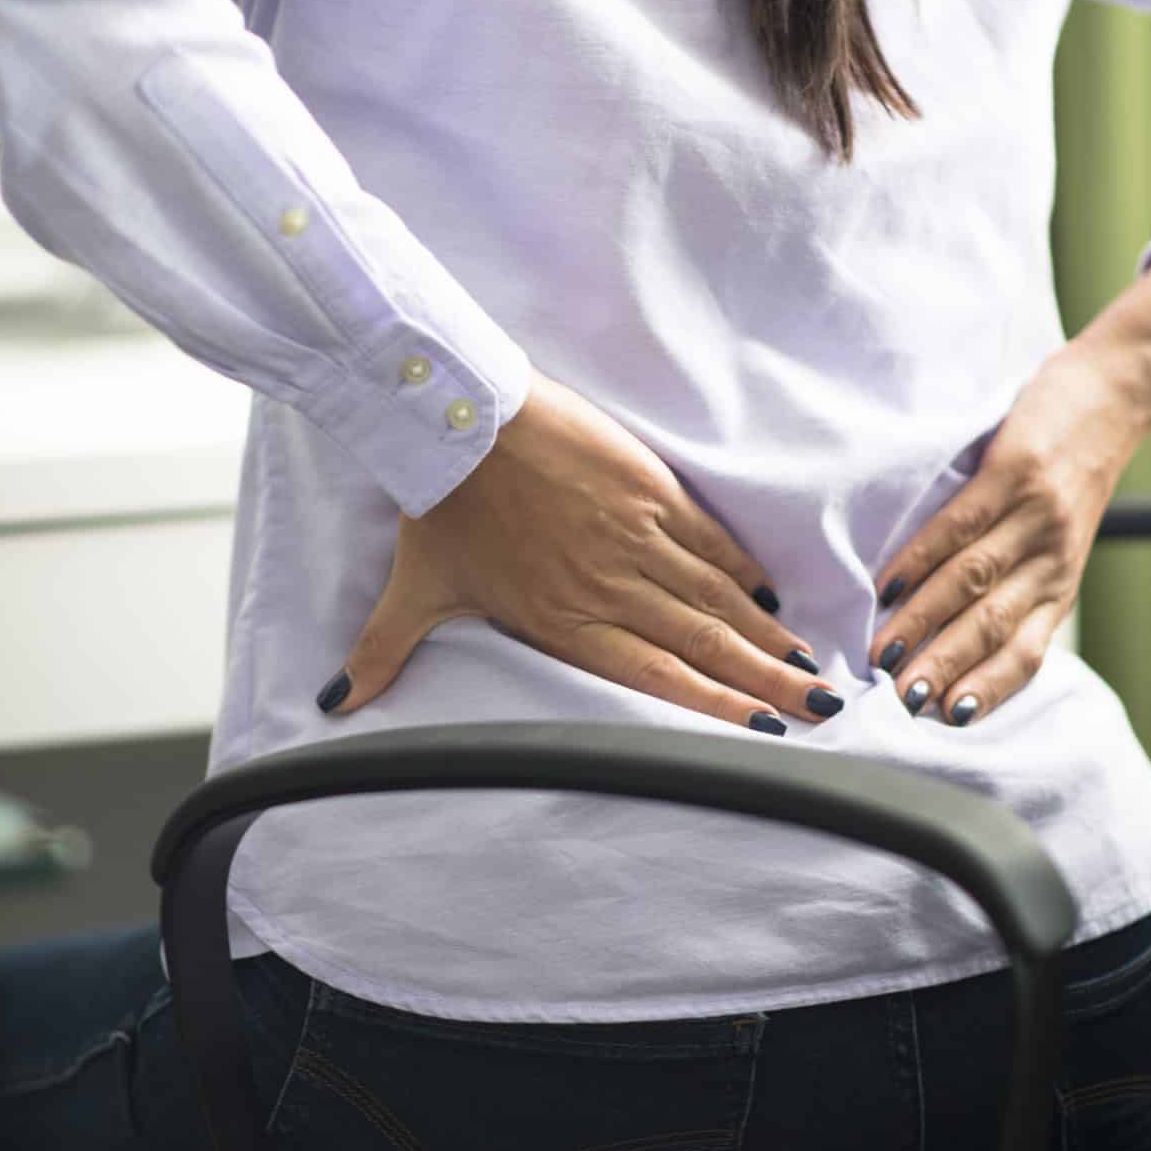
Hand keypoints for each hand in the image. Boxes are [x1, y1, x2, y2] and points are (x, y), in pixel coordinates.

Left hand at [320, 372, 847, 730]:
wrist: (461, 417)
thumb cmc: (439, 507)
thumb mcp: (413, 589)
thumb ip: (382, 653)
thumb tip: (331, 703)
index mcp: (563, 622)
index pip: (656, 677)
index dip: (715, 709)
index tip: (765, 733)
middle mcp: (610, 589)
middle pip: (703, 645)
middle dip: (765, 682)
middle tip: (819, 709)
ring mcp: (636, 537)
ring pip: (716, 597)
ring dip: (765, 633)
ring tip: (808, 662)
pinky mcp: (649, 490)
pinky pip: (708, 540)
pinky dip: (741, 569)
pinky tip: (769, 593)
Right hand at [868, 259, 1150, 725]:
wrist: (1116, 395)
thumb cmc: (1073, 474)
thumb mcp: (1057, 544)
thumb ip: (1017, 586)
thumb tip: (951, 637)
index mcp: (1059, 588)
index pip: (1023, 654)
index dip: (986, 688)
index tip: (944, 718)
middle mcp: (1052, 561)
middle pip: (990, 626)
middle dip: (942, 667)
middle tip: (898, 698)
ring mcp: (1035, 516)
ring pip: (971, 582)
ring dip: (923, 621)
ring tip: (883, 651)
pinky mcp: (1015, 472)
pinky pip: (962, 525)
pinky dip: (921, 557)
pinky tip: (889, 583)